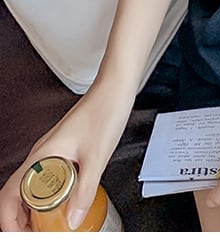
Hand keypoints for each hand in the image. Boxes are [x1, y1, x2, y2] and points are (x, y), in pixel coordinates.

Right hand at [0, 82, 133, 231]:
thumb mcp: (97, 156)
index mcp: (41, 156)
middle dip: (22, 219)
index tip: (21, 235)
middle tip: (39, 233)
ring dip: (36, 208)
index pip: (9, 195)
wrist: (116, 86)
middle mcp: (42, 153)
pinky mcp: (65, 148)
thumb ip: (85, 190)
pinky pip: (49, 176)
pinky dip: (50, 194)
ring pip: (33, 186)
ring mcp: (53, 150)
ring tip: (50, 224)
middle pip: (18, 194)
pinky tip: (67, 200)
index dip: (9, 220)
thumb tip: (72, 220)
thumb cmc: (105, 111)